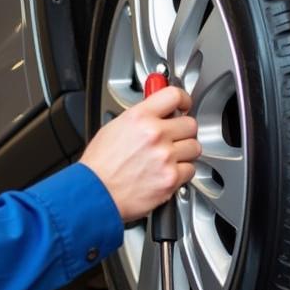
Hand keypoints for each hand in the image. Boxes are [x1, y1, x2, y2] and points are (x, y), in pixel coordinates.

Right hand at [79, 85, 200, 222]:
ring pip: (194, 147)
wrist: (95, 194)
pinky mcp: (171, 178)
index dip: (183, 100)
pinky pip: (190, 170)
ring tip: (168, 158)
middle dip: (183, 131)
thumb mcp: (113, 128)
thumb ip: (140, 118)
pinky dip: (182, 173)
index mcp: (140, 117)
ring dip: (185, 152)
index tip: (184, 105)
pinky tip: (167, 172)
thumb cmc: (99, 166)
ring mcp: (165, 157)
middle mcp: (155, 134)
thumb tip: (155, 112)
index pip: (174, 95)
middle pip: (190, 124)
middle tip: (174, 137)